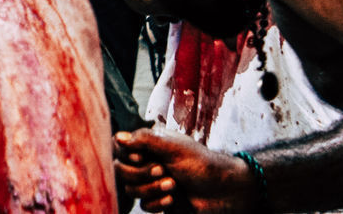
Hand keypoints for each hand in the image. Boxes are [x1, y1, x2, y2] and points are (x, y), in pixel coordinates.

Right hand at [114, 129, 258, 212]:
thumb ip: (144, 139)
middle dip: (142, 174)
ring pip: (131, 189)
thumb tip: (118, 137)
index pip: (119, 148)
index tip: (142, 157)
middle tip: (163, 171)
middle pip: (121, 171)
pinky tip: (173, 200)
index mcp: (148, 145)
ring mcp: (152, 183)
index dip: (127, 156)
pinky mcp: (159, 201)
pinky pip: (144, 205)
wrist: (225, 191)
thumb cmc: (202, 163)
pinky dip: (158, 203)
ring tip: (173, 185)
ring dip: (151, 189)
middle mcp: (146, 162)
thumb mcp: (173, 145)